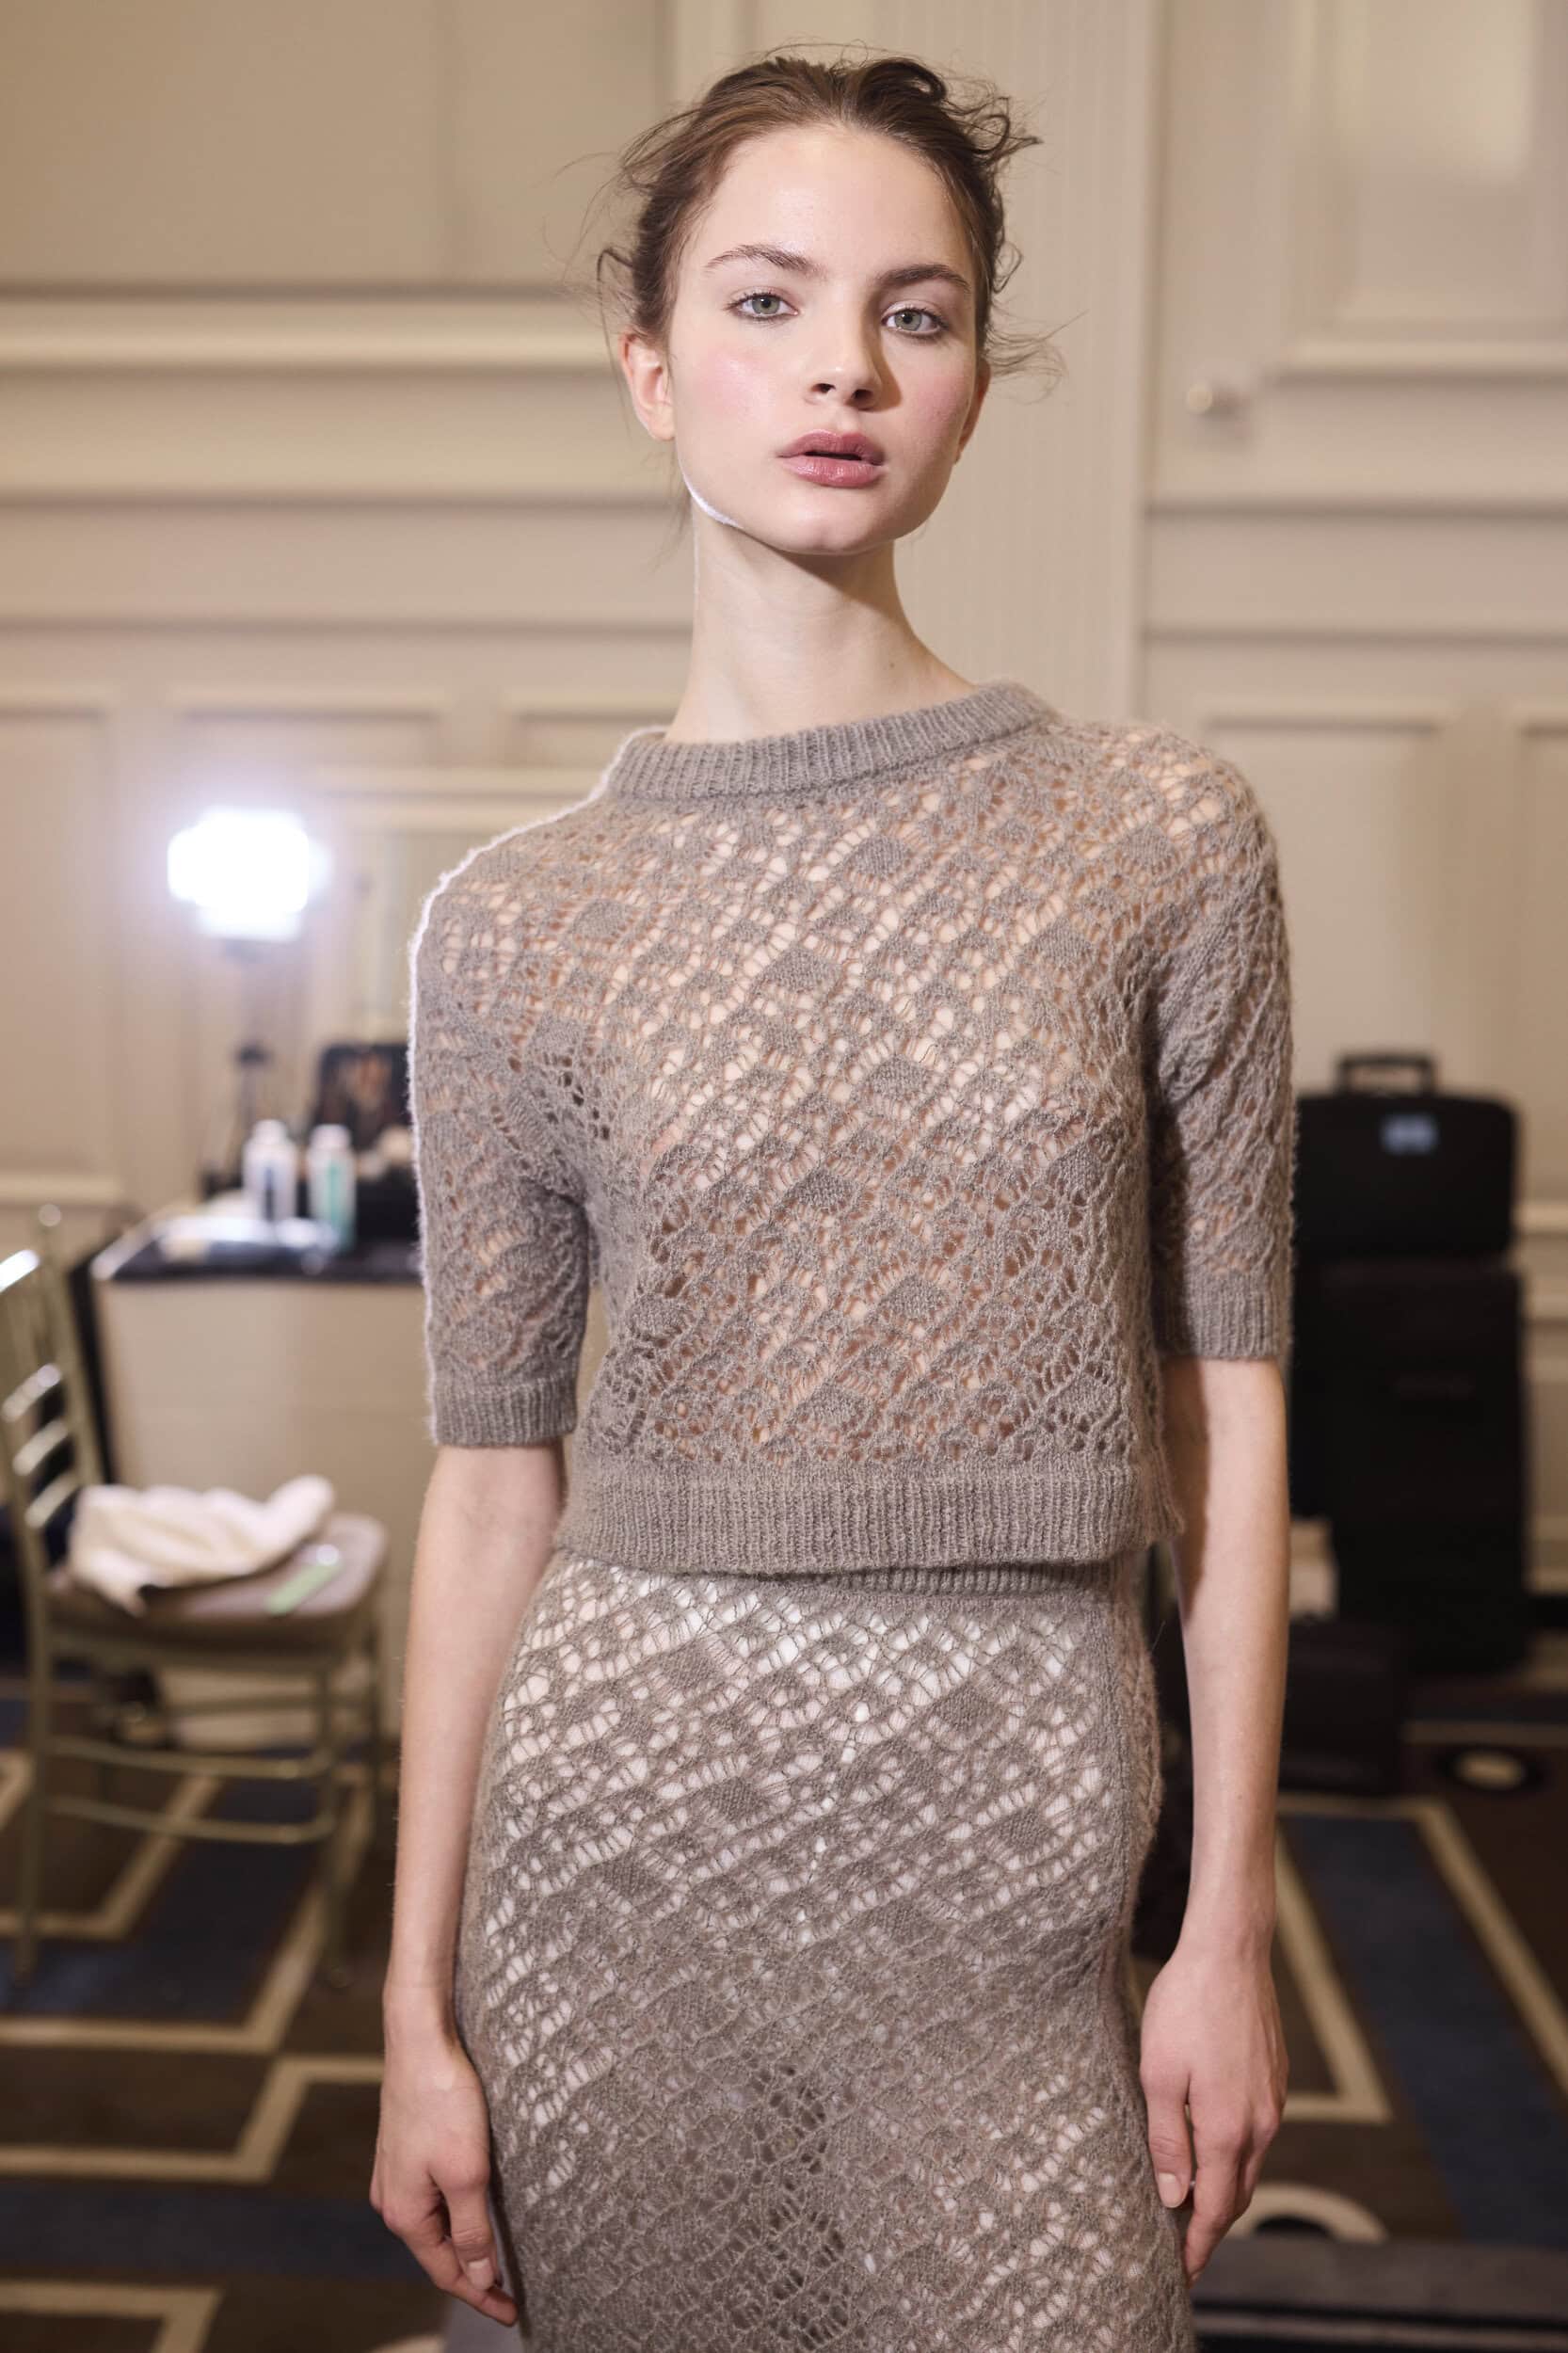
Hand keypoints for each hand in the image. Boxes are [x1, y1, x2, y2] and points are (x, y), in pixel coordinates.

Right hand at [371, 2016, 518, 2328]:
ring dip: (465, 2241)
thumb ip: (471, 2230)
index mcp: (404, 2213)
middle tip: (510, 2292)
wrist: (420, 2038)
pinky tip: (474, 2207)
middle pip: (438, 2250)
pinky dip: (456, 2211)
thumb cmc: (443, 2101)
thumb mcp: (467, 2173)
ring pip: (436, 2221)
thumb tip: (476, 2277)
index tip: (512, 2313)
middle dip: (472, 2273)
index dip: (480, 2295)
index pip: (446, 2272)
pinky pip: (433, 2195)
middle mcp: (392, 2198)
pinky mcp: (406, 2147)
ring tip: (496, 2258)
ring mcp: (396, 2171)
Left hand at [1137, 1930, 1287, 2284]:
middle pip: (1235, 2194)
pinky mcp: (1275, 2080)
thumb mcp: (1159, 2073)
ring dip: (1222, 2190)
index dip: (1197, 2246)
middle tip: (1181, 2249)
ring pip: (1248, 2164)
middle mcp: (1260, 2123)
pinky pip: (1255, 2134)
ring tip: (1191, 2206)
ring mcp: (1272, 2101)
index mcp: (1228, 2128)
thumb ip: (1169, 2139)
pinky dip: (1234, 2156)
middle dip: (1210, 2227)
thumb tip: (1174, 2196)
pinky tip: (1212, 2149)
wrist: (1231, 1951)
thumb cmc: (1186, 2006)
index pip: (1214, 2208)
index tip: (1182, 2274)